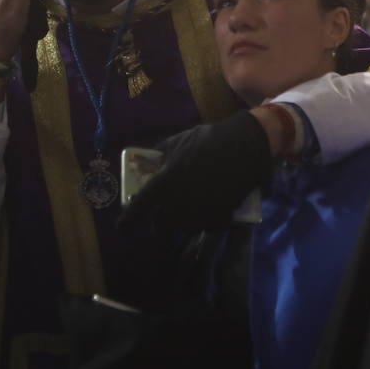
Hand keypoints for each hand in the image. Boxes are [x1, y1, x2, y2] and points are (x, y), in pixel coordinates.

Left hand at [117, 110, 274, 236]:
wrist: (247, 146)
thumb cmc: (210, 140)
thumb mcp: (179, 140)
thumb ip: (160, 154)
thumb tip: (146, 163)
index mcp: (164, 183)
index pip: (137, 211)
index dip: (126, 222)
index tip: (122, 228)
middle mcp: (178, 203)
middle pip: (158, 226)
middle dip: (158, 221)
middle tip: (163, 211)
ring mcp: (199, 213)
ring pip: (181, 228)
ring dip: (180, 222)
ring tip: (187, 207)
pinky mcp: (219, 218)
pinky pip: (204, 227)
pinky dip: (202, 220)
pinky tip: (207, 207)